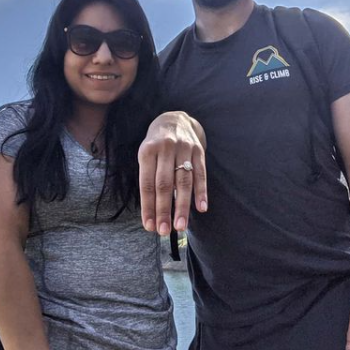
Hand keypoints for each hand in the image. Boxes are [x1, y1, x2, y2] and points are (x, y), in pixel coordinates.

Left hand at [138, 111, 206, 234]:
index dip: (148, 206)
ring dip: (182, 206)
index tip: (149, 226)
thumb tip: (152, 211)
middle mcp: (166, 149)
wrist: (176, 118)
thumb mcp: (147, 154)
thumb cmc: (157, 144)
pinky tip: (201, 208)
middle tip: (164, 231)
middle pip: (164, 184)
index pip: (147, 183)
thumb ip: (149, 177)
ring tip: (180, 226)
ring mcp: (184, 149)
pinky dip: (201, 192)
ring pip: (183, 181)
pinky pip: (201, 173)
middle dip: (164, 209)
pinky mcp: (199, 151)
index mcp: (148, 151)